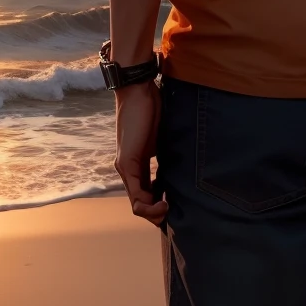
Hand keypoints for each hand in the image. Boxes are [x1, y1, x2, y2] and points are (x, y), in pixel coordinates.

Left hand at [113, 79, 167, 225]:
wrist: (138, 91)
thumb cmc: (150, 109)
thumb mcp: (159, 140)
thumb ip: (163, 157)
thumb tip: (179, 171)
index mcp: (137, 165)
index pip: (145, 195)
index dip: (159, 206)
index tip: (175, 205)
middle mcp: (128, 170)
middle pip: (140, 204)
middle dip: (157, 214)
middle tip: (173, 213)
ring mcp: (125, 168)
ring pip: (137, 204)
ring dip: (153, 213)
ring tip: (168, 210)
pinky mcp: (127, 163)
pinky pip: (136, 195)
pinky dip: (150, 206)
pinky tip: (164, 204)